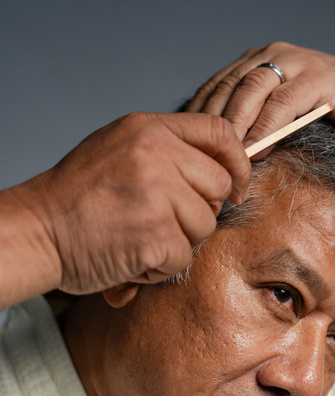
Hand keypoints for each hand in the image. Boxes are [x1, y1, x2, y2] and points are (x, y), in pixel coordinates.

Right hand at [5, 112, 249, 299]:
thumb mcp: (119, 149)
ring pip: (204, 225)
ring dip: (178, 241)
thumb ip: (166, 150)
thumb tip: (216, 168)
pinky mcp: (156, 233)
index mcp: (148, 129)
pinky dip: (160, 266)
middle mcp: (156, 154)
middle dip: (199, 210)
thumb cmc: (76, 196)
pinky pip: (183, 256)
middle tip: (164, 220)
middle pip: (218, 185)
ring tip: (139, 237)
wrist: (37, 231)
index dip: (236, 163)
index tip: (235, 187)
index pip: (219, 133)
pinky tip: (131, 256)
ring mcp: (157, 193)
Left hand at [189, 41, 334, 221]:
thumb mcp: (278, 112)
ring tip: (226, 154)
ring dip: (236, 123)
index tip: (185, 145)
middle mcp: (270, 55)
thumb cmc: (321, 112)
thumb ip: (250, 118)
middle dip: (212, 122)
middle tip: (201, 155)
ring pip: (251, 90)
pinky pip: (284, 101)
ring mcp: (295, 61)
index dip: (198, 115)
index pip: (215, 86)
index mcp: (254, 61)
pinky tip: (257, 147)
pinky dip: (267, 125)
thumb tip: (213, 149)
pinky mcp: (318, 76)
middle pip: (228, 87)